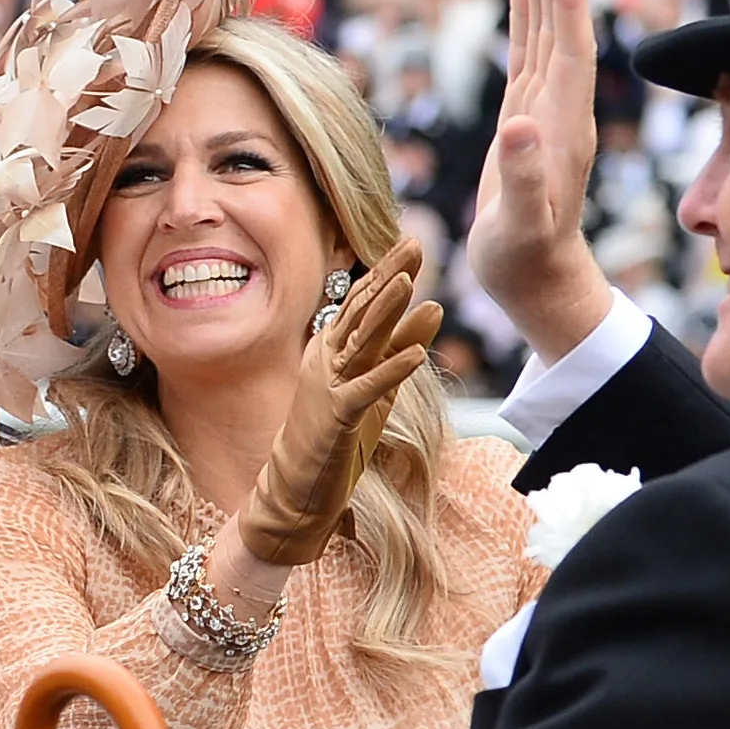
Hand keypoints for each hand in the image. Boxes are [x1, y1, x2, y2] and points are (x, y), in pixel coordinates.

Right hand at [239, 237, 443, 567]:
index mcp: (331, 348)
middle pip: (361, 310)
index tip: (410, 242)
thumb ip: (401, 345)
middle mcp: (326, 359)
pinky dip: (393, 369)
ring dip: (387, 311)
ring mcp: (329, 385)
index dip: (386, 271)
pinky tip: (419, 354)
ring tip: (411, 282)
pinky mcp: (339, 415)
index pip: (361, 301)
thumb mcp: (377, 383)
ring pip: (362, 341)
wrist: (297, 486)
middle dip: (388, 276)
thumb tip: (432, 307)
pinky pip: (368, 388)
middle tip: (414, 244)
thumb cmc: (336, 434)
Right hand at [469, 0, 612, 357]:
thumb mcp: (521, 227)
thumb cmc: (525, 260)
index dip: (566, 3)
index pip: (570, 52)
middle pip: (562, 29)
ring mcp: (545, 113)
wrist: (539, 283)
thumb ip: (525, 179)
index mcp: (563, 128)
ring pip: (545, 34)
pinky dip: (527, 17)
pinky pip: (528, 54)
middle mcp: (561, 111)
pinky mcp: (526, 120)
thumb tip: (519, 127)